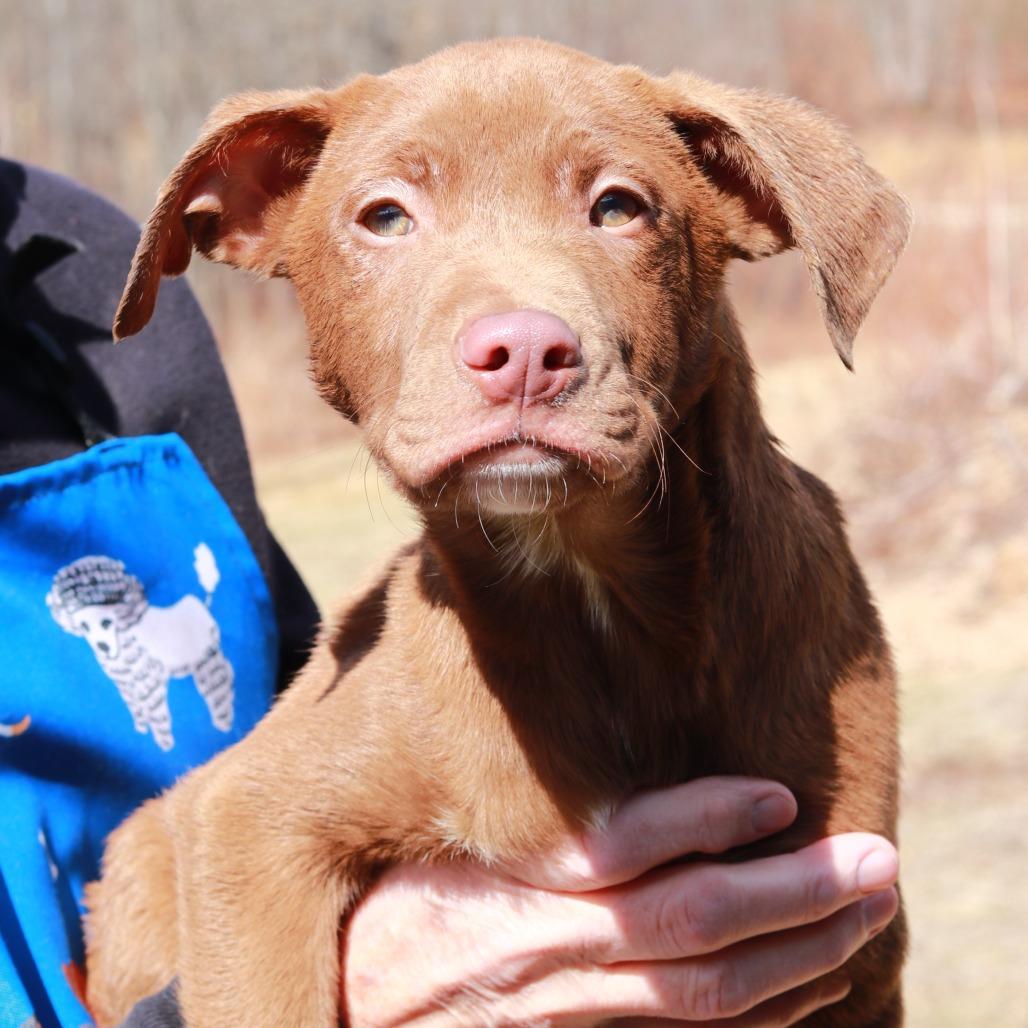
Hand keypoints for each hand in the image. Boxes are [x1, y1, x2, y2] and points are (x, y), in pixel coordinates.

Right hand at [342, 778, 898, 1025]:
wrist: (333, 1014)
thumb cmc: (376, 913)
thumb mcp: (421, 855)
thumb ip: (508, 825)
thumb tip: (611, 778)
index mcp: (490, 896)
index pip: (619, 859)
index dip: (705, 825)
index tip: (776, 795)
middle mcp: (529, 961)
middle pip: (686, 935)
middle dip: (792, 899)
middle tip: (876, 860)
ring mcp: (550, 1018)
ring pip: (699, 1000)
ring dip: (797, 961)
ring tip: (863, 911)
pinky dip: (755, 1018)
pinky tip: (806, 985)